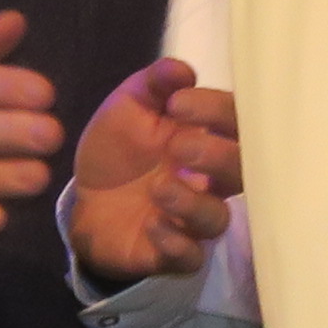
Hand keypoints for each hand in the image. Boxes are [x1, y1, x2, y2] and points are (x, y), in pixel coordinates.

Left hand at [67, 59, 241, 283]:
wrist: (83, 200)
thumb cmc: (120, 149)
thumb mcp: (130, 107)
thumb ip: (154, 85)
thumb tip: (182, 69)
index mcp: (210, 139)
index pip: (237, 123)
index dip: (218, 112)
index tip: (177, 103)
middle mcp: (211, 181)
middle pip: (243, 173)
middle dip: (218, 157)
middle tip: (178, 146)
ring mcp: (192, 219)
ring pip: (217, 219)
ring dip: (193, 204)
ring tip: (159, 189)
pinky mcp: (169, 253)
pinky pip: (189, 258)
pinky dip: (176, 245)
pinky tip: (153, 226)